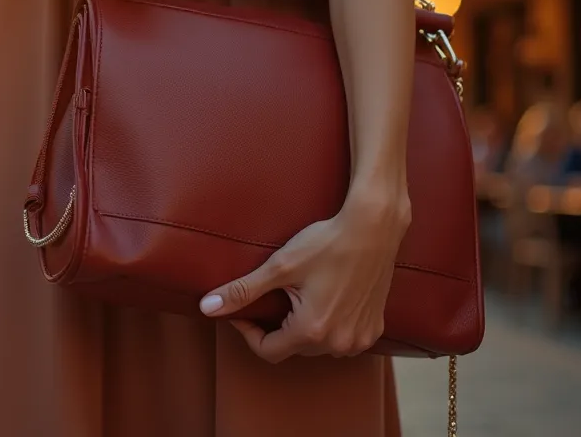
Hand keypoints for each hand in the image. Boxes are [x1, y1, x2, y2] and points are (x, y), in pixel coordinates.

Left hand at [199, 187, 410, 361]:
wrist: (373, 228)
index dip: (249, 332)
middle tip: (275, 294)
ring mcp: (359, 339)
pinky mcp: (373, 329)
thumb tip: (206, 307)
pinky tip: (328, 298)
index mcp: (312, 331)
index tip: (243, 312)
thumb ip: (242, 291)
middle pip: (292, 347)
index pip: (267, 351)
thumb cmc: (326, 243)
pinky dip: (330, 325)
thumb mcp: (279, 267)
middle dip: (277, 326)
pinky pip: (342, 338)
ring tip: (301, 295)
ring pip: (318, 345)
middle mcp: (338, 343)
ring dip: (304, 328)